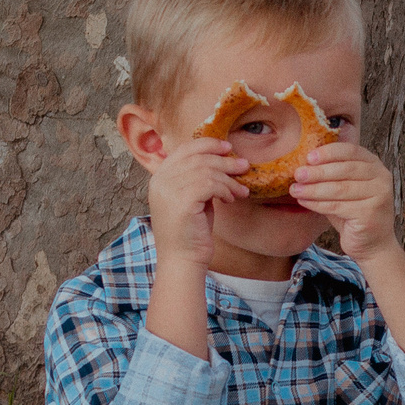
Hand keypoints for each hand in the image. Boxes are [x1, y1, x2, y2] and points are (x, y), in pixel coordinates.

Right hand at [147, 134, 250, 271]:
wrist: (182, 260)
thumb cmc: (190, 231)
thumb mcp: (193, 198)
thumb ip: (199, 178)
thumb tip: (224, 159)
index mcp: (160, 177)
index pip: (184, 149)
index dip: (208, 144)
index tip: (228, 148)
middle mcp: (160, 181)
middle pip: (198, 158)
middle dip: (225, 160)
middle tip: (244, 166)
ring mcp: (168, 191)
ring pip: (207, 171)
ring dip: (229, 179)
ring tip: (240, 190)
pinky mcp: (181, 202)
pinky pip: (210, 185)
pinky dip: (225, 189)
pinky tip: (230, 200)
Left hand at [287, 141, 400, 263]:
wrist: (372, 243)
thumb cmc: (353, 213)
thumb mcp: (344, 188)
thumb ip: (332, 175)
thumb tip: (303, 164)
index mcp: (374, 165)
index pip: (351, 150)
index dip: (329, 152)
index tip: (309, 157)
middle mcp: (381, 177)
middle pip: (345, 169)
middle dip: (318, 172)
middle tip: (297, 174)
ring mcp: (379, 195)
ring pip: (339, 188)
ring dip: (314, 189)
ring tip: (295, 190)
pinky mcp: (370, 213)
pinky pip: (337, 206)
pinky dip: (318, 204)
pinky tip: (304, 202)